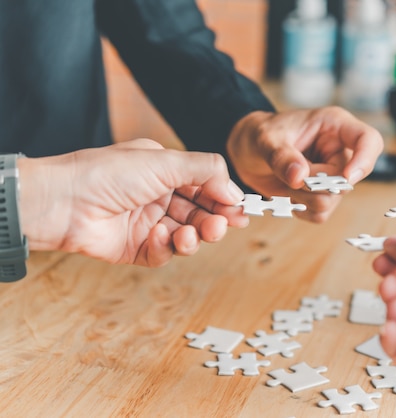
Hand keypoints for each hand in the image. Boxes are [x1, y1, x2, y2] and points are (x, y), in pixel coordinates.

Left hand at [18, 139, 248, 266]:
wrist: (63, 202)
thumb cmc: (108, 173)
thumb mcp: (165, 162)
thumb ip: (205, 171)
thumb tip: (234, 190)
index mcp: (165, 173)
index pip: (206, 187)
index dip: (225, 198)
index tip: (242, 208)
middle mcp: (159, 198)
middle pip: (201, 215)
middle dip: (215, 220)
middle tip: (225, 224)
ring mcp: (148, 225)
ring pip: (188, 236)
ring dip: (196, 236)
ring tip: (192, 233)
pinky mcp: (137, 249)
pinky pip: (165, 253)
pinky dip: (168, 247)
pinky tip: (161, 235)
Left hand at [226, 107, 383, 222]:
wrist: (247, 153)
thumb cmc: (259, 135)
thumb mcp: (265, 139)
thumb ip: (282, 156)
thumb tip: (300, 177)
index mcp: (335, 126)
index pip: (369, 141)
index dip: (364, 161)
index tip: (345, 177)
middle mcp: (340, 151)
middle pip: (345, 182)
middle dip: (313, 185)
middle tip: (288, 175)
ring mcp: (333, 176)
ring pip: (331, 202)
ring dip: (302, 198)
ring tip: (283, 181)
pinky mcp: (323, 196)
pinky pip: (320, 214)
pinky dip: (299, 209)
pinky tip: (286, 195)